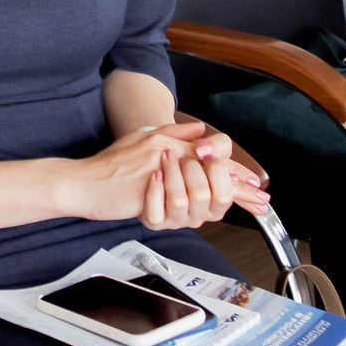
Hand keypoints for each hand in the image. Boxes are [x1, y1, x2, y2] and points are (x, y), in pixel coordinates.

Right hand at [63, 123, 264, 228]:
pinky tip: (215, 216)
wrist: (83, 182)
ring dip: (228, 200)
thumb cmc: (109, 167)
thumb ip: (171, 133)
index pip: (208, 155)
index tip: (253, 181)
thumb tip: (200, 129)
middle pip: (213, 170)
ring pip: (204, 188)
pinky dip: (201, 210)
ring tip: (248, 206)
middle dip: (242, 187)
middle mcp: (167, 154)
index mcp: (168, 144)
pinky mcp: (150, 190)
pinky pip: (181, 203)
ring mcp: (160, 172)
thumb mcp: (141, 141)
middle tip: (262, 199)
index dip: (233, 169)